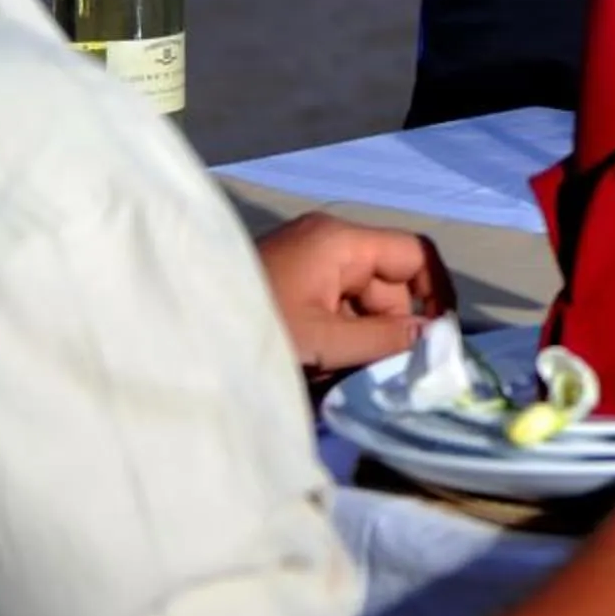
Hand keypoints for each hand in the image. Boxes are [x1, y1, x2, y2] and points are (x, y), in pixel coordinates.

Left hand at [255, 212, 452, 374]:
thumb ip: (382, 340)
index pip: (414, 255)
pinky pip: (335, 309)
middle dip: (389, 329)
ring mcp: (308, 262)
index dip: (435, 293)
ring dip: (360, 340)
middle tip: (376, 372)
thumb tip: (433, 338)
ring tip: (336, 374)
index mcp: (341, 241)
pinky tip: (317, 367)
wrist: (178, 336)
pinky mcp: (291, 284)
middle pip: (388, 284)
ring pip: (361, 303)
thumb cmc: (255, 331)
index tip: (437, 340)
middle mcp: (330, 242)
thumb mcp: (323, 341)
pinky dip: (336, 339)